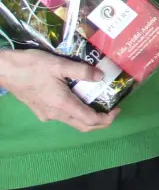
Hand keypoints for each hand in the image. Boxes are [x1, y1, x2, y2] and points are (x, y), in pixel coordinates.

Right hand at [0, 49, 117, 131]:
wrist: (3, 70)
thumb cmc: (30, 66)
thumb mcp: (58, 64)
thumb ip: (81, 70)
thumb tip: (101, 76)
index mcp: (62, 104)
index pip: (90, 120)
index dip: (106, 118)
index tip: (117, 109)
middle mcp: (55, 114)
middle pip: (82, 125)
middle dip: (100, 122)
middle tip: (112, 111)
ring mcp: (45, 114)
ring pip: (72, 122)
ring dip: (87, 118)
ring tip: (99, 104)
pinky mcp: (39, 110)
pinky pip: (61, 116)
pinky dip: (74, 113)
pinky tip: (78, 99)